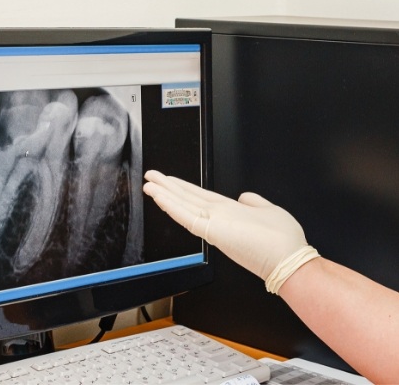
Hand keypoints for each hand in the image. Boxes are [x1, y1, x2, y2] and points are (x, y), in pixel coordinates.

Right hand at [143, 170, 318, 292]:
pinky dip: (171, 206)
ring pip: (183, 205)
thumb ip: (254, 202)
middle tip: (150, 177)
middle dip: (167, 187)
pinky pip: (187, 216)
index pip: (199, 198)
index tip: (169, 181)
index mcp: (229, 212)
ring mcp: (214, 224)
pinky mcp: (212, 230)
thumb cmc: (282, 242)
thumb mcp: (269, 211)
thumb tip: (244, 195)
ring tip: (149, 184)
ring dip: (164, 193)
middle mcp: (218, 217)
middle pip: (187, 199)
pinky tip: (159, 197)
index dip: (183, 188)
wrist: (289, 261)